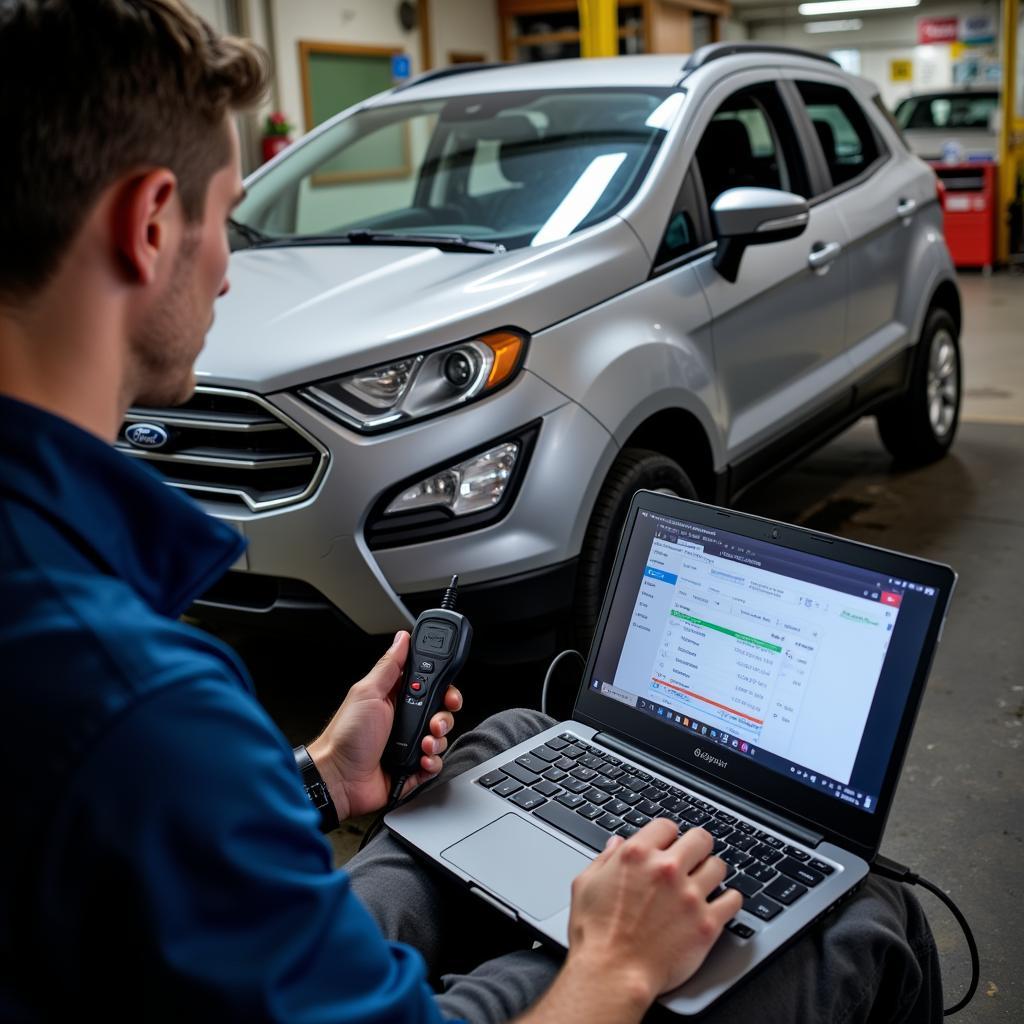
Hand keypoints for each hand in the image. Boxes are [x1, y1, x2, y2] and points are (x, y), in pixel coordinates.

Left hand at [306, 631, 462, 820]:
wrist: (338, 779)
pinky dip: (432, 761)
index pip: (429, 685)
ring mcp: (409, 743)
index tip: (447, 691)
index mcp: (394, 698)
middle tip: (434, 720)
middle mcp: (404, 719)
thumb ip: (390, 665)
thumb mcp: (367, 692)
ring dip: (437, 740)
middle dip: (444, 715)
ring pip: (441, 737)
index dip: (443, 686)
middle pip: (441, 711)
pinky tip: (419, 759)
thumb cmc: (345, 735)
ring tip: (423, 743)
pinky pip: (435, 762)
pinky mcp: (412, 766)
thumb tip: (401, 639)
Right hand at [564, 822, 741, 1009]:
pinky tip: (721, 903)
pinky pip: (733, 900)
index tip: (669, 844)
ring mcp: (690, 896)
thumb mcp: (585, 885)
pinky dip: (729, 900)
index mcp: (637, 855)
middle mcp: (666, 869)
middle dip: (696, 846)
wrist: (612, 975)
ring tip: (705, 881)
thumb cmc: (595, 935)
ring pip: (718, 866)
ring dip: (711, 872)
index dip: (668, 835)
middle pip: (700, 838)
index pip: (667, 826)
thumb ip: (604, 859)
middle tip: (693, 857)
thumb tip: (616, 844)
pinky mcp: (707, 923)